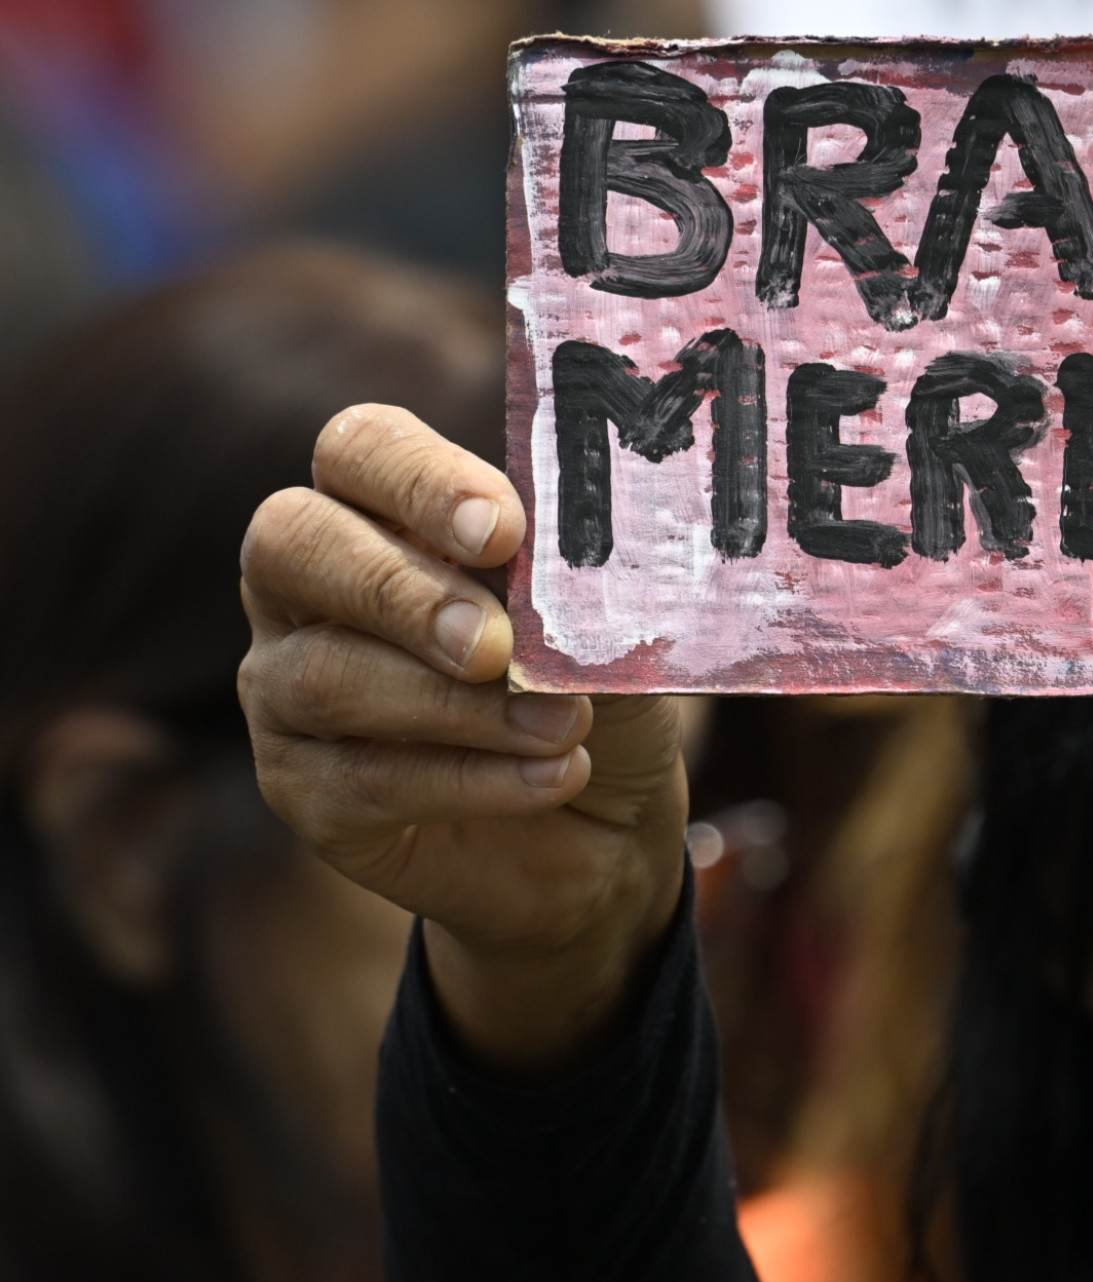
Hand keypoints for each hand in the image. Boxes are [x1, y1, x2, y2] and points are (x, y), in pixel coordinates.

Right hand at [237, 404, 687, 1067]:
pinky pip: (363, 779)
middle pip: (292, 542)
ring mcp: (288, 690)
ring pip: (328, 675)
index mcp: (383, 512)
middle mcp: (309, 589)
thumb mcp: (615, 636)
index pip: (359, 449)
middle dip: (402, 591)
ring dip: (460, 707)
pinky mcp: (304, 790)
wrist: (606, 832)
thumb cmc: (600, 697)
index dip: (419, 477)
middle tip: (497, 645)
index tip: (505, 529)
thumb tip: (568, 574)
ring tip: (566, 726)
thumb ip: (580, 593)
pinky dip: (471, 779)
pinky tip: (551, 777)